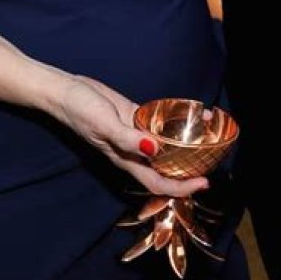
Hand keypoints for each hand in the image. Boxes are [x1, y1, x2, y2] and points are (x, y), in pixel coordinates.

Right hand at [51, 74, 208, 198]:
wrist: (66, 92)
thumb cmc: (81, 111)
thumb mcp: (104, 125)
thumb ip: (127, 138)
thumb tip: (155, 149)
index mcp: (126, 160)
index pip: (158, 182)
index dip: (181, 187)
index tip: (203, 182)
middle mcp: (133, 151)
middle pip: (166, 166)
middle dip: (189, 166)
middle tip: (214, 156)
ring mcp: (135, 134)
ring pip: (164, 145)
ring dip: (186, 142)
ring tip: (209, 131)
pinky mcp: (134, 116)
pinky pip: (158, 124)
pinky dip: (174, 122)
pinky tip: (189, 114)